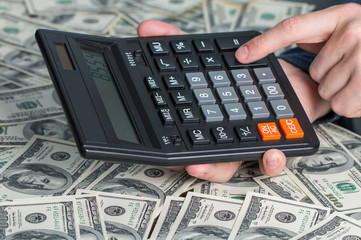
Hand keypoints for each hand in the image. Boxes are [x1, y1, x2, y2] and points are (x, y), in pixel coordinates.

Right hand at [137, 20, 285, 181]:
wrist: (284, 78)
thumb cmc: (244, 75)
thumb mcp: (209, 56)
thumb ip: (179, 43)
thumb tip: (146, 29)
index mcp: (203, 122)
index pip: (181, 138)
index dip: (169, 145)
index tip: (160, 146)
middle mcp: (221, 139)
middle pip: (201, 161)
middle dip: (192, 164)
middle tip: (187, 164)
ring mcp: (246, 145)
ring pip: (230, 167)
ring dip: (222, 169)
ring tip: (220, 163)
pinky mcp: (274, 144)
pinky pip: (269, 161)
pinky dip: (270, 161)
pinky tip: (272, 151)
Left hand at [236, 3, 360, 117]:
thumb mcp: (349, 30)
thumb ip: (320, 36)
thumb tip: (283, 44)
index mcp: (341, 16)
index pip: (291, 28)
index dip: (263, 43)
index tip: (242, 56)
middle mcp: (352, 30)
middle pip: (315, 71)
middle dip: (331, 75)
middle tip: (355, 66)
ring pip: (329, 89)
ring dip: (344, 88)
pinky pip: (342, 103)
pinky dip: (353, 103)